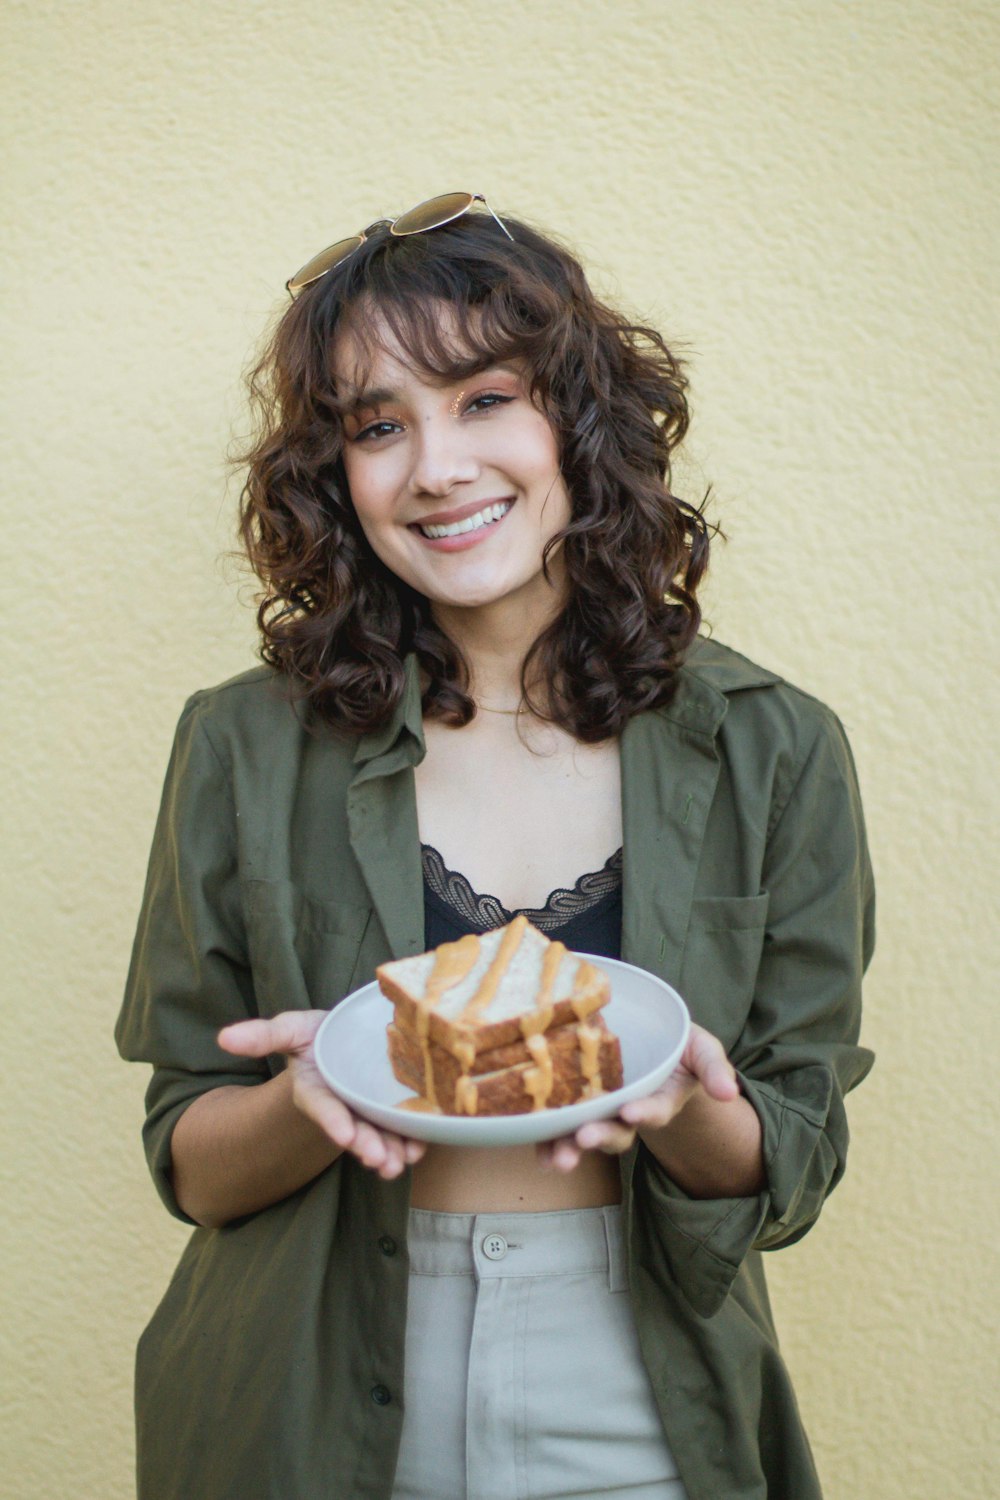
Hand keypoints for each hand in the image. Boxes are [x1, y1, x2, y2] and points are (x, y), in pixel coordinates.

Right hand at [218, 1011, 426, 1180]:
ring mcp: (368, 1111)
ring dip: (392, 1151)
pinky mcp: (393, 1111)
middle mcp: (343, 1106)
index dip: (332, 1121)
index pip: (321, 1107)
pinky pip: (404, 1128)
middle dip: (367, 1145)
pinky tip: (422, 1147)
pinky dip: (414, 1139)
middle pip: (355, 1129)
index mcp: (316, 1089)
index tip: (344, 1136)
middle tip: (380, 1160)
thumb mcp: (291, 1029)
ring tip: (401, 1163)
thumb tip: (223, 1037)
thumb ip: (263, 1035)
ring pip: (380, 1135)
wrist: (350, 1038)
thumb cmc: (317, 1036)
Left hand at [536, 1022, 738, 1172]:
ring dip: (570, 1147)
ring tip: (556, 1159)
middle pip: (617, 1132)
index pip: (655, 1109)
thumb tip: (730, 1092)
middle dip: (600, 1137)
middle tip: (583, 1139)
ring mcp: (602, 1112)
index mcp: (661, 1097)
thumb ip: (714, 1068)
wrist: (647, 1043)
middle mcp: (630, 1110)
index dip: (645, 1112)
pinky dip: (547, 1139)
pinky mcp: (577, 1106)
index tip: (632, 1113)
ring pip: (586, 1134)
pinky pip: (561, 1125)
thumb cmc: (678, 1046)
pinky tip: (536, 1148)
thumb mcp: (702, 1050)